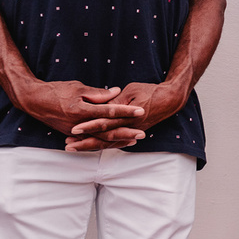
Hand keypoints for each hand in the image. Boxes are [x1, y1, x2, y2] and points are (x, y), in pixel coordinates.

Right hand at [12, 80, 144, 137]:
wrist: (33, 101)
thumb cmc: (56, 91)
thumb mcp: (77, 88)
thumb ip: (98, 93)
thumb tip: (117, 92)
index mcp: (82, 111)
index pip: (109, 112)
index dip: (126, 112)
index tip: (141, 111)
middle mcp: (79, 124)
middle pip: (107, 131)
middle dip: (126, 133)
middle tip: (143, 134)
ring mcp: (75, 131)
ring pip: (100, 139)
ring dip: (118, 140)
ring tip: (134, 140)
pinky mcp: (72, 134)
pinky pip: (92, 140)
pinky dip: (105, 142)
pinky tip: (116, 142)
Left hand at [65, 81, 187, 150]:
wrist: (170, 100)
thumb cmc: (150, 91)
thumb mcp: (131, 91)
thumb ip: (115, 100)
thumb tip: (100, 105)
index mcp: (127, 116)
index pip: (104, 122)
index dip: (88, 126)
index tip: (73, 130)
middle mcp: (128, 127)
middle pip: (103, 137)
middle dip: (85, 142)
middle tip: (68, 146)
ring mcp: (131, 131)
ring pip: (108, 142)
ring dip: (90, 145)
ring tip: (74, 147)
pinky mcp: (132, 132)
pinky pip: (115, 141)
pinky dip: (102, 145)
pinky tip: (91, 147)